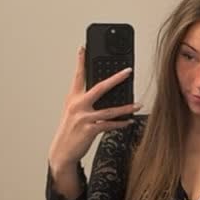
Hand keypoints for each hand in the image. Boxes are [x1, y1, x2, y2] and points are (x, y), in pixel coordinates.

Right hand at [48, 45, 141, 168]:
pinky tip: (129, 121)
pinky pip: (109, 125)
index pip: (78, 76)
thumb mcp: (73, 112)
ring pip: (110, 109)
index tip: (83, 48)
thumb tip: (102, 92)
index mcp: (73, 98)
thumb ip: (84, 101)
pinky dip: (121, 123)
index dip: (80, 61)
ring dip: (126, 107)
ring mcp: (84, 117)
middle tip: (128, 71)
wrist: (62, 151)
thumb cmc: (70, 130)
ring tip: (137, 104)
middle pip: (100, 87)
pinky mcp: (89, 130)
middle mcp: (78, 105)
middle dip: (116, 78)